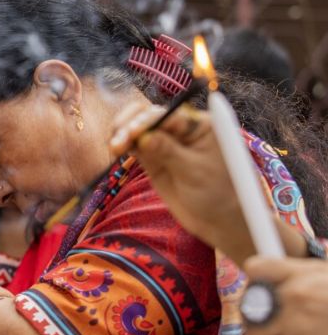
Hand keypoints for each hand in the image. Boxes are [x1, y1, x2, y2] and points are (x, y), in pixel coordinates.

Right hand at [109, 101, 246, 252]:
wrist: (218, 219)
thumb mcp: (195, 171)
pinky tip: (116, 150)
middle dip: (131, 125)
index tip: (132, 132)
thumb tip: (143, 137)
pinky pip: (135, 146)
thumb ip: (169, 152)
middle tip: (118, 142)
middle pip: (149, 117)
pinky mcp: (154, 159)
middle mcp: (181, 130)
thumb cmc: (218, 193)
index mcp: (199, 126)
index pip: (168, 115)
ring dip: (123, 134)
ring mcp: (166, 144)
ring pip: (138, 130)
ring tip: (115, 148)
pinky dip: (124, 145)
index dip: (147, 120)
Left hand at [243, 256, 327, 334]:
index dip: (253, 281)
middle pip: (249, 303)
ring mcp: (294, 319)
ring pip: (254, 332)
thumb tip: (292, 276)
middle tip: (262, 327)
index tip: (256, 293)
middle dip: (253, 318)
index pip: (257, 268)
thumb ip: (307, 277)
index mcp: (303, 273)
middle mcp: (295, 293)